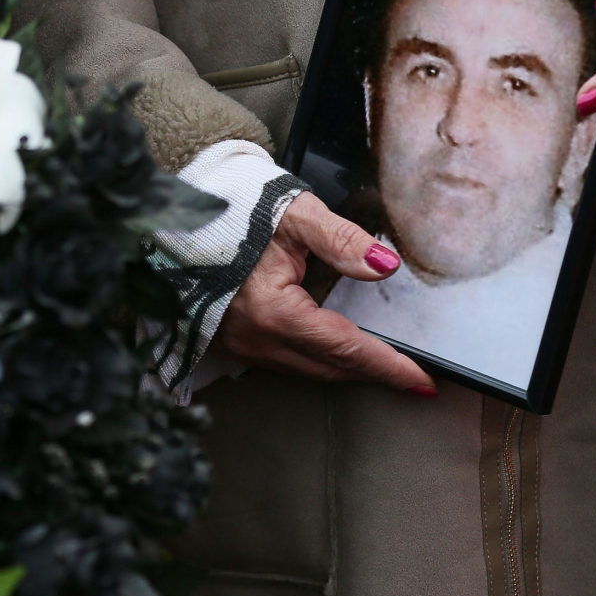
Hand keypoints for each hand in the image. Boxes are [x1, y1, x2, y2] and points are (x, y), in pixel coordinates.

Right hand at [215, 192, 434, 393]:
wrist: (173, 219)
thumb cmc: (233, 212)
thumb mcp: (294, 216)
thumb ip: (342, 241)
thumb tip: (385, 267)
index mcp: (275, 313)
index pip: (346, 348)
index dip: (388, 366)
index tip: (422, 383)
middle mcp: (255, 341)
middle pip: (327, 369)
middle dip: (370, 373)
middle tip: (408, 377)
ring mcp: (237, 346)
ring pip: (303, 369)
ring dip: (341, 367)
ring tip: (376, 363)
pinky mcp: (225, 343)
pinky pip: (280, 361)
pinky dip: (312, 358)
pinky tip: (327, 347)